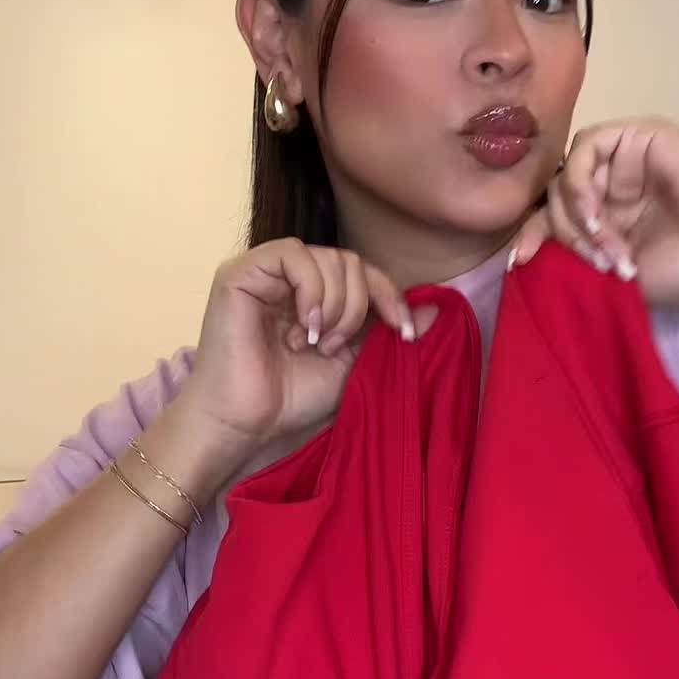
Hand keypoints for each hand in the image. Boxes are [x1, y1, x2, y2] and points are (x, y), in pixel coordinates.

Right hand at [179, 240, 437, 468]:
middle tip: (334, 347)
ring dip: (336, 306)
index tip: (402, 334)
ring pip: (328, 257)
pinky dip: (311, 292)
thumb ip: (388, 332)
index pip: (366, 272)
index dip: (389, 296)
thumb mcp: (355, 363)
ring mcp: (265, 270)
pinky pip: (293, 255)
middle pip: (351, 261)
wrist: (246, 423)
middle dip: (358, 307)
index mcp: (317, 293)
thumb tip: (437, 309)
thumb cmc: (292, 397)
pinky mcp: (241, 272)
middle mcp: (291, 276)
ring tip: (314, 343)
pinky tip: (302, 327)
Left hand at [510, 120, 678, 306]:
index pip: (556, 215)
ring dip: (576, 214)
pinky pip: (587, 148)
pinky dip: (582, 182)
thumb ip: (578, 257)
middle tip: (597, 262)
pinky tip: (597, 213)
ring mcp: (628, 158)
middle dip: (565, 234)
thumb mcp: (620, 271)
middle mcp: (616, 183)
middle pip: (558, 195)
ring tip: (605, 245)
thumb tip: (526, 253)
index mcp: (612, 215)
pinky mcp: (641, 135)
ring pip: (569, 173)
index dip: (535, 236)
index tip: (521, 263)